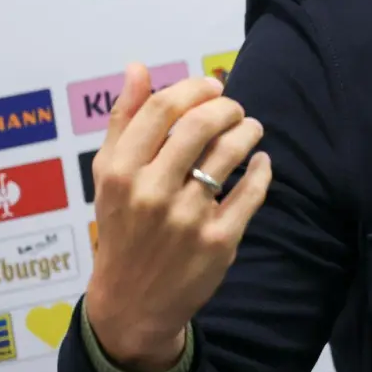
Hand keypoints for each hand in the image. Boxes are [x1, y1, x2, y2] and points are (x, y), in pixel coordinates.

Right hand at [82, 64, 272, 371]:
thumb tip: (138, 68)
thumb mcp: (108, 176)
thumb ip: (124, 120)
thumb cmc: (122, 227)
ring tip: (251, 129)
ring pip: (231, 153)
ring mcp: (187, 218)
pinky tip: (261, 163)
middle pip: (202, 125)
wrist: (131, 303)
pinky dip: (262, 169)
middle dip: (229, 107)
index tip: (214, 87)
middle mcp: (151, 193)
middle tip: (236, 110)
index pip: (163, 109)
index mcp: (119, 172)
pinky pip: (252, 190)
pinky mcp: (218, 240)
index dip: (195, 89)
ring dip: (249, 131)